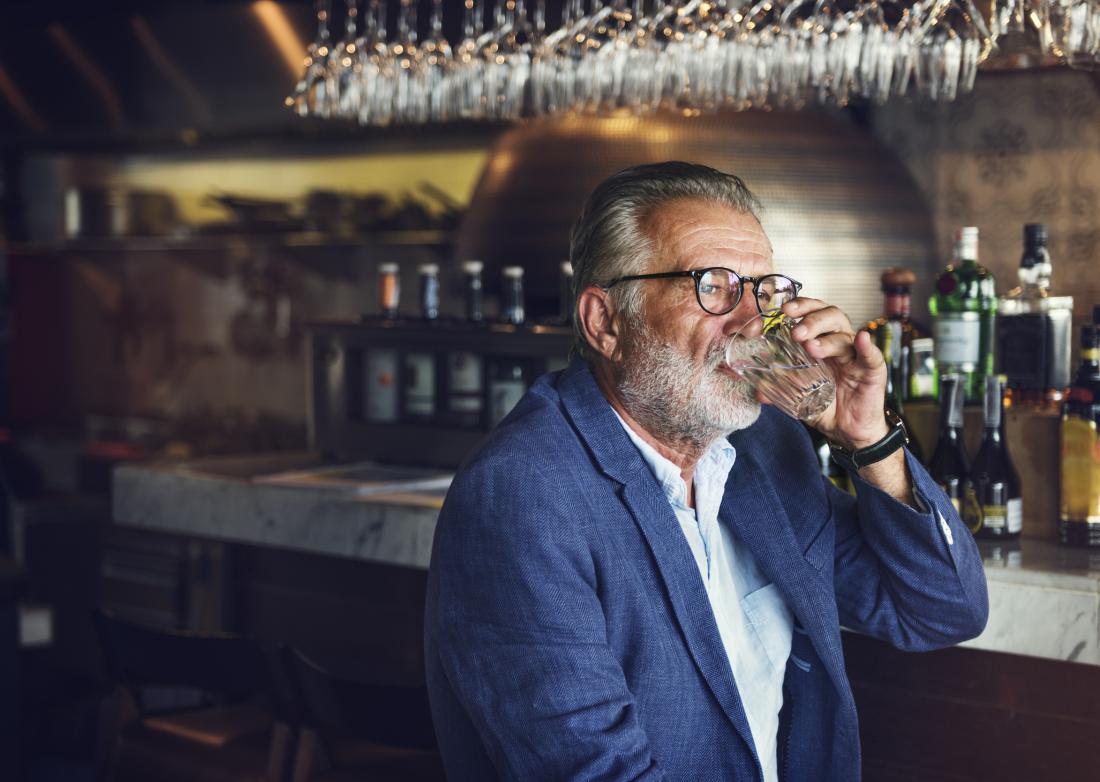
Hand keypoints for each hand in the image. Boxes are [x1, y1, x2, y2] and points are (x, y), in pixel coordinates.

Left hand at [782, 297, 887, 449]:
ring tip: (811, 348)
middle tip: (796, 333)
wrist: (846, 430)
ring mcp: (856, 356)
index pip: (813, 313)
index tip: (785, 310)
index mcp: (821, 342)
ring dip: (827, 339)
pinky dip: (866, 346)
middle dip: (812, 320)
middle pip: (831, 317)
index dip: (801, 307)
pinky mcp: (873, 371)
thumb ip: (780, 389)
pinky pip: (871, 356)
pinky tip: (861, 339)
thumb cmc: (825, 405)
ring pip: (845, 336)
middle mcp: (840, 343)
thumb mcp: (798, 396)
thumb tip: (759, 391)